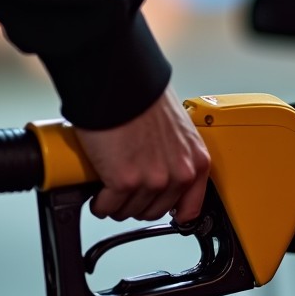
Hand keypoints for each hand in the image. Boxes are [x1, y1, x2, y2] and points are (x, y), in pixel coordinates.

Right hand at [73, 87, 209, 222]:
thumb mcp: (177, 129)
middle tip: (125, 191)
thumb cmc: (143, 97)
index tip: (162, 210)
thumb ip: (175, 154)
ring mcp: (153, 180)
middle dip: (137, 204)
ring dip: (117, 205)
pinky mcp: (125, 182)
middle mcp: (179, 174)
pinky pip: (108, 207)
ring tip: (109, 189)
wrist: (121, 84)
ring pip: (130, 212)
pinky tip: (97, 193)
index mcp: (197, 161)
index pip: (191, 208)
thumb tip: (162, 168)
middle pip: (155, 211)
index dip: (172, 212)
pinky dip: (99, 204)